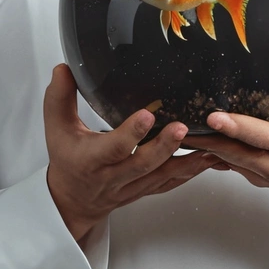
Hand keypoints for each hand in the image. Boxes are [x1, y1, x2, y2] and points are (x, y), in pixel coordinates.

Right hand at [43, 64, 219, 243]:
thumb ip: (59, 98)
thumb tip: (64, 68)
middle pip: (142, 164)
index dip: (130, 133)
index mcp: (90, 160)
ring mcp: (131, 186)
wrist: (73, 200)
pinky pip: (169, 183)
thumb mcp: (57, 128)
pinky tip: (208, 160)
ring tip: (211, 146)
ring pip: (161, 176)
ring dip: (188, 162)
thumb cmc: (67, 160)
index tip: (146, 115)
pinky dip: (190, 172)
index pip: (112, 148)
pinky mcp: (145, 190)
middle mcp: (113, 177)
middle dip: (164, 147)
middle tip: (182, 128)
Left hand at [180, 55, 268, 221]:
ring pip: (236, 165)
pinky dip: (215, 157)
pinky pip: (236, 168)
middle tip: (185, 127)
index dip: (241, 128)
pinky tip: (197, 143)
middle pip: (244, 156)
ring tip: (183, 134)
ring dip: (209, 150)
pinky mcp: (262, 179)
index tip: (216, 117)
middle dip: (213, 142)